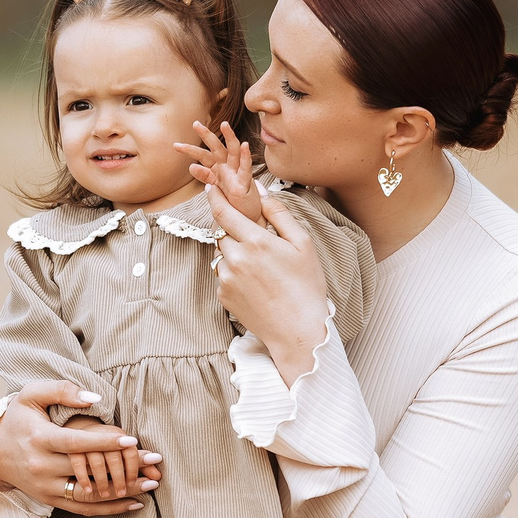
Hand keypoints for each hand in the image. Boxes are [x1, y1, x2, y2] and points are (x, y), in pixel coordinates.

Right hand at [0, 381, 160, 515]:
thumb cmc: (17, 418)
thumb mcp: (31, 395)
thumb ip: (62, 391)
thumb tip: (94, 399)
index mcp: (39, 438)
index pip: (76, 443)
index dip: (104, 442)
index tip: (132, 440)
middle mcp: (42, 466)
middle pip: (89, 470)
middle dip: (124, 467)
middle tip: (154, 461)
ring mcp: (46, 487)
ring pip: (89, 494)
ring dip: (123, 491)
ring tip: (151, 484)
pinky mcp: (49, 500)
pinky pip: (83, 509)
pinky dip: (109, 509)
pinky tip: (134, 503)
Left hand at [178, 121, 263, 226]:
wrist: (246, 216)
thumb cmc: (232, 200)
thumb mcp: (215, 186)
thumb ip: (205, 176)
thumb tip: (191, 166)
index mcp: (218, 168)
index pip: (203, 155)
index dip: (190, 150)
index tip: (176, 145)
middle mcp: (228, 167)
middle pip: (216, 148)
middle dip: (207, 135)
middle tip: (195, 123)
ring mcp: (237, 174)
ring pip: (234, 152)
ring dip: (230, 137)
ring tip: (225, 124)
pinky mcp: (245, 183)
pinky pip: (245, 169)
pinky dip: (245, 157)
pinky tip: (244, 145)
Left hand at [210, 183, 329, 382]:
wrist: (297, 331)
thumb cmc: (306, 286)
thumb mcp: (302, 244)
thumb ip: (279, 214)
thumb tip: (261, 193)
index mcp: (256, 241)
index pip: (224, 211)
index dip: (215, 196)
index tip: (211, 186)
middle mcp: (236, 258)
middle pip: (220, 232)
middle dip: (230, 228)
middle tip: (249, 234)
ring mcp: (226, 278)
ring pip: (220, 254)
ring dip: (232, 252)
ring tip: (258, 265)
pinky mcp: (223, 296)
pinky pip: (222, 274)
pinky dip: (233, 272)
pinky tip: (255, 282)